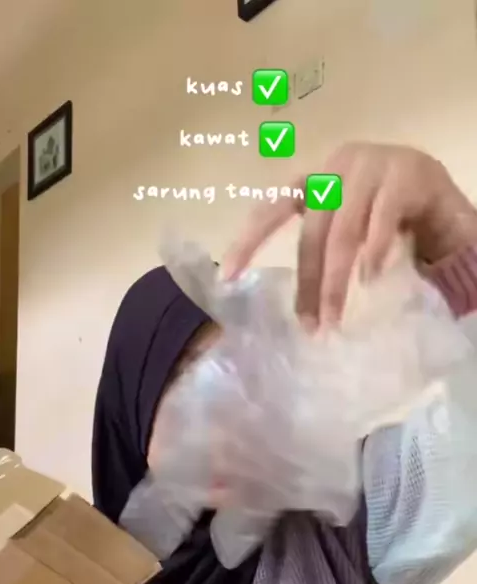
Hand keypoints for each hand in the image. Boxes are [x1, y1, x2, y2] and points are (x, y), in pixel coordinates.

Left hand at [222, 142, 476, 324]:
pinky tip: (370, 279)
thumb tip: (297, 306)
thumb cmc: (393, 220)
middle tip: (309, 326)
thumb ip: (321, 248)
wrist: (447, 200)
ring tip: (333, 318)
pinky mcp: (408, 173)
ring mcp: (374, 165)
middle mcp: (339, 166)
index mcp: (318, 179)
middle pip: (313, 231)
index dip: (249, 241)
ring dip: (335, 279)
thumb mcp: (350, 231)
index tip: (229, 278)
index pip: (272, 208)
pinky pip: (383, 218)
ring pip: (343, 230)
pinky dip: (374, 251)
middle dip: (308, 282)